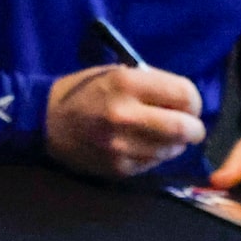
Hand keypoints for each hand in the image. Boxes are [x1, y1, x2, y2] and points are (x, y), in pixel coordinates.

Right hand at [44, 65, 205, 179]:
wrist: (45, 121)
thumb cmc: (85, 90)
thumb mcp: (115, 72)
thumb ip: (150, 84)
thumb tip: (185, 100)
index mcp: (126, 83)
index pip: (183, 94)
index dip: (193, 100)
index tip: (189, 103)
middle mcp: (125, 115)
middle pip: (184, 128)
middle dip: (194, 128)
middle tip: (192, 126)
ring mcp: (121, 145)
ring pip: (172, 149)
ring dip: (176, 143)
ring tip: (166, 135)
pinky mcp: (118, 168)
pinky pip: (153, 163)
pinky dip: (157, 155)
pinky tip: (145, 145)